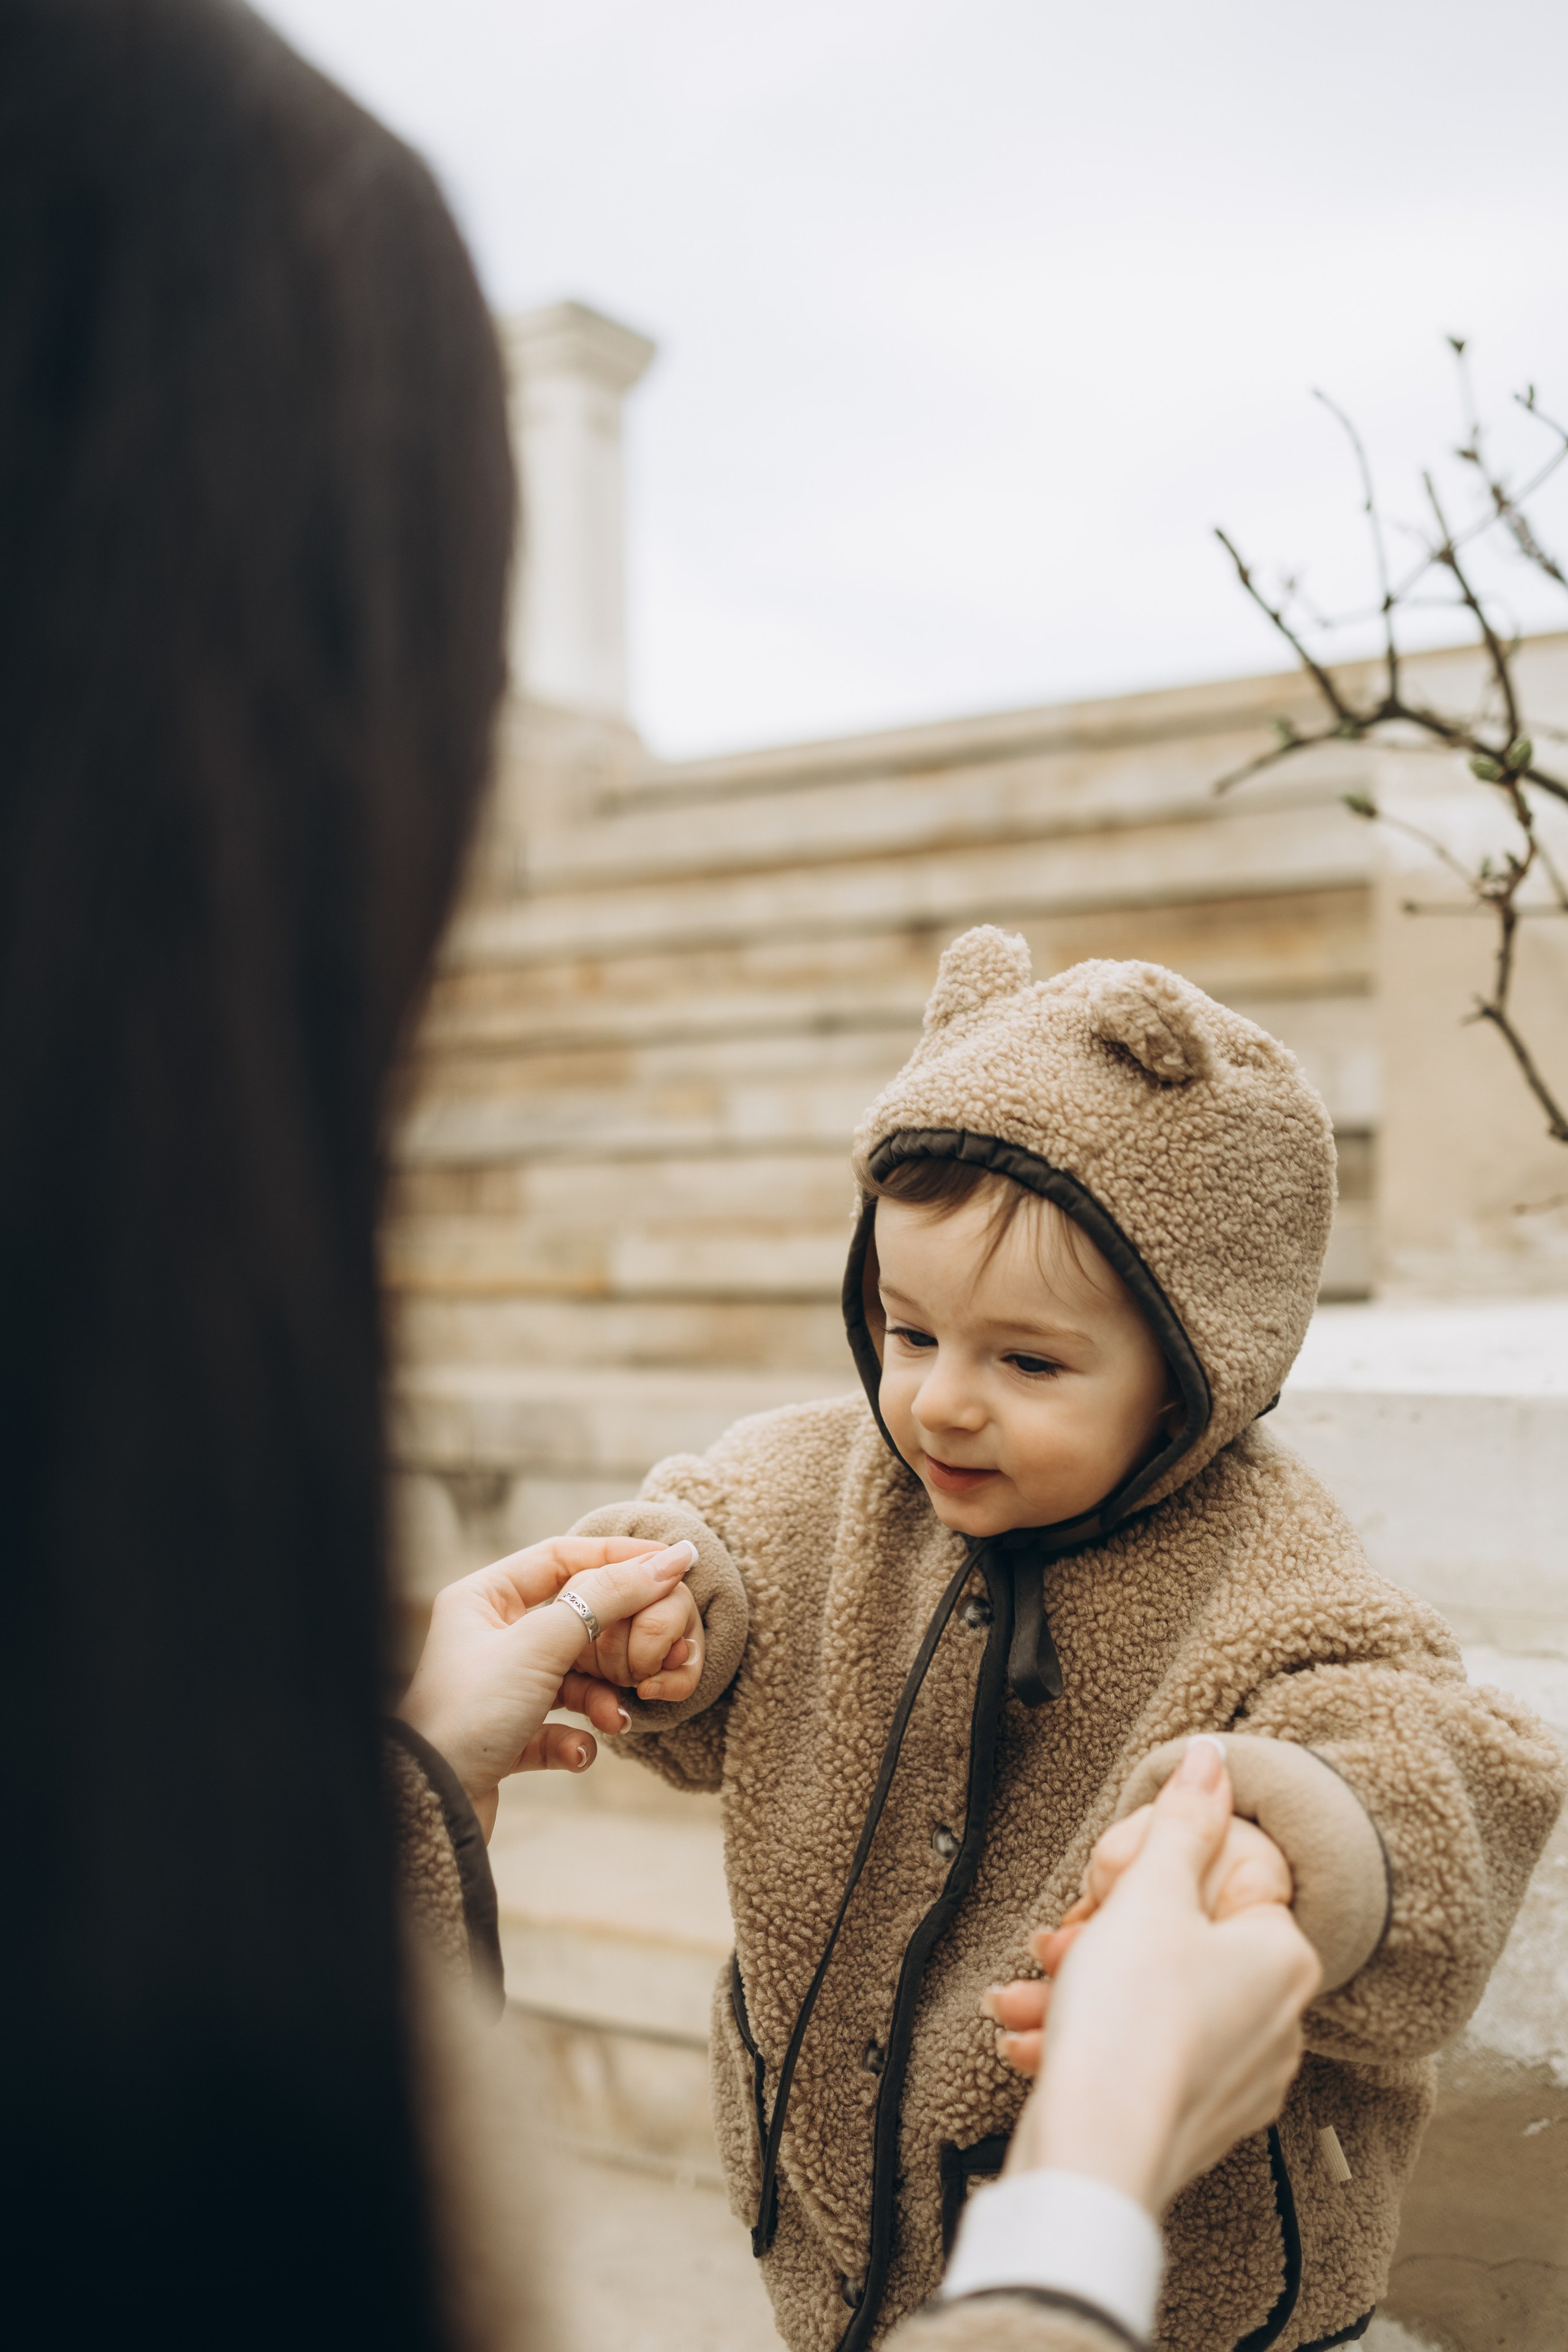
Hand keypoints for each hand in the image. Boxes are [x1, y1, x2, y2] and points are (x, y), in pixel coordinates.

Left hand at [397, 1537, 696, 1837]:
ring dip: (602, 1699)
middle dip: (617, 1644)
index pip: (560, 1556)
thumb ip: (605, 1598)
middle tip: (653, 1655)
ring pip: (574, 1678)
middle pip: (575, 1620)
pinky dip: (576, 1740)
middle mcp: (488, 1637)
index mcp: (482, 1599)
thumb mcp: (540, 1645)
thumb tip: (666, 1561)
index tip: (672, 1563)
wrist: (432, 1805)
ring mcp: (497, 1688)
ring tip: (615, 1719)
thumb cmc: (471, 1712)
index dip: (617, 1558)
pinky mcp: (506, 1738)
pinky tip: (579, 1752)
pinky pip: (557, 1727)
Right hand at [986, 1740, 1320, 2214]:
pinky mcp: (1197, 2113)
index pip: (1226, 1865)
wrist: (1092, 2160)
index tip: (1109, 1883)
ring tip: (1027, 1995)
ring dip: (1081, 1982)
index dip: (1151, 1865)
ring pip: (1152, 1993)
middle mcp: (1277, 2016)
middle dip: (1102, 1929)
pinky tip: (1035, 2036)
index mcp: (1281, 1955)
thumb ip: (1182, 1822)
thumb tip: (1213, 1762)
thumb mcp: (1147, 1897)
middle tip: (1061, 1940)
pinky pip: (1144, 2048)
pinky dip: (1089, 2034)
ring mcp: (1240, 2072)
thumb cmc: (1127, 2030)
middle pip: (1183, 1931)